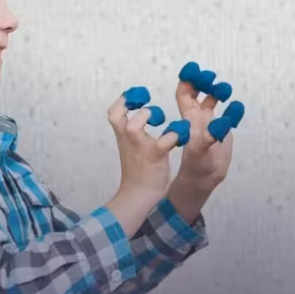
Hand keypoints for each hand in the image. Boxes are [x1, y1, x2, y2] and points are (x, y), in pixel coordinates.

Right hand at [105, 92, 179, 235]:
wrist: (138, 195)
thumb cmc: (137, 172)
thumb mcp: (131, 148)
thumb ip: (134, 135)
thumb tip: (140, 123)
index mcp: (123, 136)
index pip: (114, 112)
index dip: (123, 101)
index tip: (137, 98)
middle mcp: (128, 139)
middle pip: (116, 114)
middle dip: (131, 103)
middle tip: (146, 103)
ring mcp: (140, 147)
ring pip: (135, 125)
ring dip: (150, 115)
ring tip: (160, 120)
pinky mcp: (156, 155)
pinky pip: (165, 140)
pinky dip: (175, 133)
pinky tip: (180, 133)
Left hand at [173, 79, 233, 192]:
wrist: (204, 178)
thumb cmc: (196, 165)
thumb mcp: (199, 151)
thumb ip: (209, 137)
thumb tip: (219, 123)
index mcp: (188, 118)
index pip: (184, 94)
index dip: (187, 80)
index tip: (195, 69)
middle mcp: (198, 117)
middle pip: (197, 92)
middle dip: (203, 82)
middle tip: (212, 78)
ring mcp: (210, 123)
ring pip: (212, 101)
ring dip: (217, 92)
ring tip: (226, 90)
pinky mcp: (221, 130)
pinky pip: (227, 114)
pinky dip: (232, 110)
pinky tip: (237, 107)